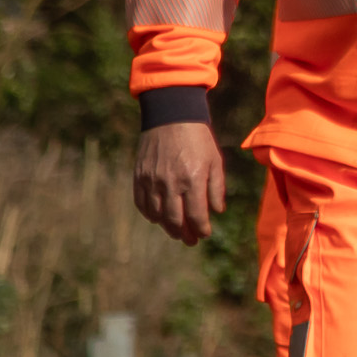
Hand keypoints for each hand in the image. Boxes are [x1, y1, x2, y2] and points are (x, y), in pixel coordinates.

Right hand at [134, 123, 226, 245]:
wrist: (171, 116)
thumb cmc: (198, 139)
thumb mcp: (215, 161)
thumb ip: (216, 188)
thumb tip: (216, 211)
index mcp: (193, 180)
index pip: (197, 217)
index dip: (202, 230)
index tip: (205, 234)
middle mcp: (171, 183)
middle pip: (175, 221)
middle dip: (184, 235)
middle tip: (190, 240)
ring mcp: (152, 180)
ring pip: (157, 215)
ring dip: (167, 227)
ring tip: (176, 231)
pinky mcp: (139, 176)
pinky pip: (141, 203)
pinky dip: (150, 214)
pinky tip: (158, 217)